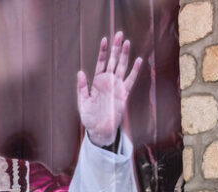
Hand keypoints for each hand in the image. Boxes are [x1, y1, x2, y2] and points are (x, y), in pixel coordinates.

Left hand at [77, 32, 141, 146]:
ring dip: (124, 55)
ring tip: (127, 42)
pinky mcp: (124, 94)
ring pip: (122, 67)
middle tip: (119, 34)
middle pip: (113, 61)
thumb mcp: (82, 102)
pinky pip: (130, 80)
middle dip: (116, 48)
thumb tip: (80, 72)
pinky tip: (138, 60)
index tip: (105, 39)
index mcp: (97, 82)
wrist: (99, 130)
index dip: (103, 52)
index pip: (101, 63)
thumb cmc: (89, 117)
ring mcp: (117, 87)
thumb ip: (82, 87)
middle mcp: (108, 82)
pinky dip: (134, 71)